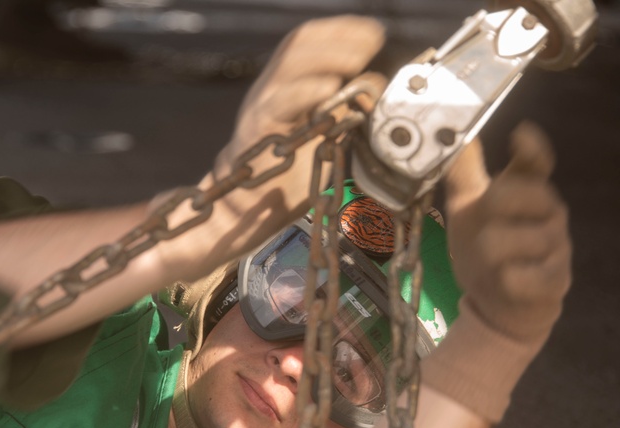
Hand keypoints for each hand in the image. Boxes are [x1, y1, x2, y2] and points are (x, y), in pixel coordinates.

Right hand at [190, 16, 385, 261]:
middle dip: (339, 38)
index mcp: (286, 85)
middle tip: (371, 42)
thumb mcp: (320, 133)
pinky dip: (306, 91)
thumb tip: (376, 89)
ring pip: (290, 66)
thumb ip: (340, 110)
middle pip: (299, 45)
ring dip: (328, 57)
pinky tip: (328, 88)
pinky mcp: (259, 129)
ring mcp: (263, 106)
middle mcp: (272, 89)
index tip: (373, 32)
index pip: (308, 42)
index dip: (340, 31)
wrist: (244, 206)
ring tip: (356, 59)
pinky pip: (281, 103)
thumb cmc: (285, 173)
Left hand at [444, 122, 571, 342]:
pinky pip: (521, 276)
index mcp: (528, 190)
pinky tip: (507, 281)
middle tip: (483, 225)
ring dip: (487, 253)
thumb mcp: (468, 209)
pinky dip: (506, 280)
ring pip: (508, 239)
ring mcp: (557, 246)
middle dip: (489, 208)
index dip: (531, 147)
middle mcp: (549, 212)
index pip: (536, 162)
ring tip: (492, 262)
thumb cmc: (486, 249)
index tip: (519, 134)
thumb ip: (464, 173)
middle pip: (516, 193)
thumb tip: (458, 134)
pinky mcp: (556, 280)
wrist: (499, 304)